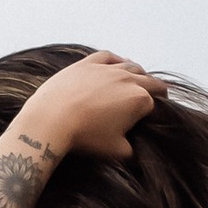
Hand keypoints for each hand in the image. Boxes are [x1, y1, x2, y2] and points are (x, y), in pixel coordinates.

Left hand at [17, 49, 164, 161]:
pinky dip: (117, 60)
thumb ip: (132, 149)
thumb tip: (133, 147)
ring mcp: (108, 68)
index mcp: (140, 100)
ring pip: (132, 66)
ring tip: (139, 81)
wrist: (51, 120)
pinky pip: (108, 56)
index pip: (155, 104)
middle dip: (155, 91)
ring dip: (139, 74)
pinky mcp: (88, 63)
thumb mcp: (116, 151)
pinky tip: (118, 64)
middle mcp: (128, 79)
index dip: (153, 113)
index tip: (150, 118)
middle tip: (156, 97)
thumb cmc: (84, 137)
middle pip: (150, 82)